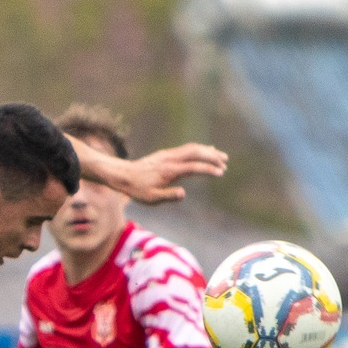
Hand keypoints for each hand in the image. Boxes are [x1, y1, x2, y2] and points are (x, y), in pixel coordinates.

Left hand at [107, 143, 228, 204]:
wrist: (122, 175)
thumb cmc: (137, 189)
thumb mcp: (150, 198)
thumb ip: (168, 196)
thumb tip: (184, 193)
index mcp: (168, 171)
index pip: (193, 167)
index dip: (208, 169)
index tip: (220, 173)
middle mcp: (169, 159)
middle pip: (195, 152)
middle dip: (212, 156)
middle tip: (225, 162)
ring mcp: (167, 155)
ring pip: (191, 148)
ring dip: (207, 151)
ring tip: (221, 156)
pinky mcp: (165, 154)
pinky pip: (185, 149)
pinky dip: (198, 149)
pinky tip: (205, 151)